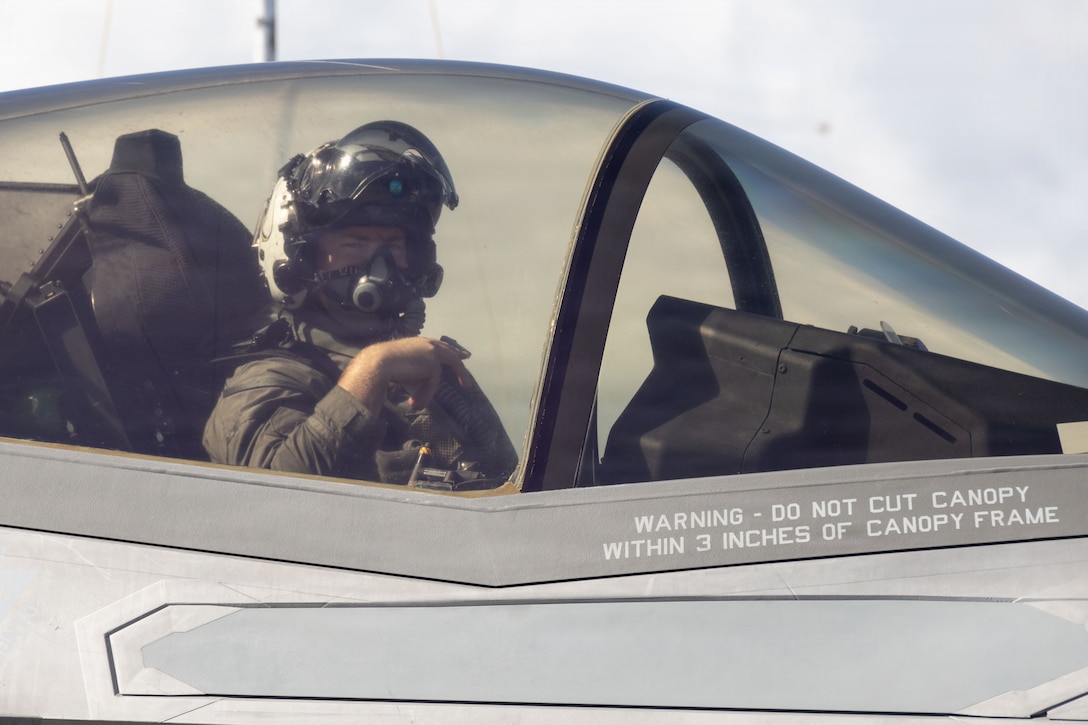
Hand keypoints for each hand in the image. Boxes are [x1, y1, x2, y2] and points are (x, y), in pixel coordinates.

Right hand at [337, 336, 471, 414]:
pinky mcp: (433, 363)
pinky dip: (426, 393)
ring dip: (435, 386)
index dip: (448, 349)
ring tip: (428, 399)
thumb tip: (418, 384)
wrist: (377, 364)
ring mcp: (431, 352)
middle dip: (458, 355)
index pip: (437, 345)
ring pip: (446, 366)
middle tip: (467, 357)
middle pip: (448, 350)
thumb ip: (412, 369)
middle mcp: (427, 344)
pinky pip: (433, 382)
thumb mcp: (399, 365)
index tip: (457, 352)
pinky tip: (415, 401)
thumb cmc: (381, 365)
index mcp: (417, 342)